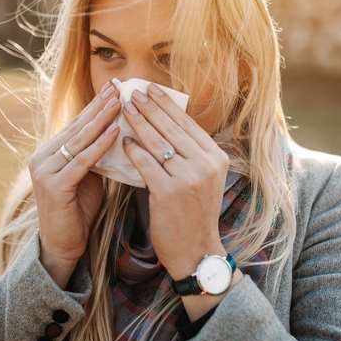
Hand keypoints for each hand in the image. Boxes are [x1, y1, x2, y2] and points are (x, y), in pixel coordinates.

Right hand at [28, 79, 120, 269]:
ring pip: (79, 140)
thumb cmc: (78, 211)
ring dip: (102, 120)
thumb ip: (94, 156)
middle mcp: (42, 157)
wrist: (63, 245)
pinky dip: (100, 146)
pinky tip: (116, 133)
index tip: (114, 87)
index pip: (76, 124)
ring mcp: (45, 171)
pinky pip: (82, 161)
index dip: (95, 105)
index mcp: (49, 152)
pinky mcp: (54, 186)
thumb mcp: (88, 177)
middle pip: (77, 127)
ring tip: (120, 103)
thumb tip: (117, 131)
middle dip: (100, 106)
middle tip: (119, 87)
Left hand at [120, 82, 229, 280]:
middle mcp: (205, 165)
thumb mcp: (203, 179)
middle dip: (149, 107)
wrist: (195, 250)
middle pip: (171, 128)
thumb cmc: (194, 214)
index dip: (167, 105)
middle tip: (132, 92)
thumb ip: (190, 154)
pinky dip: (133, 150)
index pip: (187, 124)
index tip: (151, 89)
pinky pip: (146, 164)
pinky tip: (123, 140)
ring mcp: (188, 178)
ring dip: (138, 122)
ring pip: (157, 142)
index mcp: (216, 158)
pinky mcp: (169, 192)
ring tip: (124, 108)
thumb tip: (165, 123)